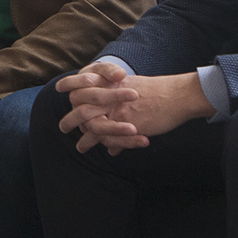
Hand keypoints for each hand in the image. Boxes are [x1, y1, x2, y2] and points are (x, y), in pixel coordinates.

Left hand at [55, 64, 211, 154]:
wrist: (176, 95)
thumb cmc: (159, 92)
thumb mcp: (135, 87)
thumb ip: (121, 100)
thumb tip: (115, 107)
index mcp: (110, 84)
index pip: (83, 84)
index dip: (71, 85)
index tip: (60, 89)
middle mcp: (109, 96)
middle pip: (81, 107)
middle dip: (71, 119)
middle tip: (63, 128)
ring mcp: (116, 111)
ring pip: (92, 126)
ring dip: (86, 140)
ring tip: (81, 148)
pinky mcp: (126, 125)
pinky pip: (110, 138)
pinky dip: (109, 146)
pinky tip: (110, 153)